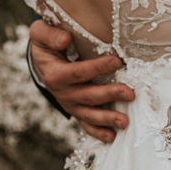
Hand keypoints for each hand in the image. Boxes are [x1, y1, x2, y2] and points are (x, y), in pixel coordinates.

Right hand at [29, 20, 134, 142]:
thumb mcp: (40, 33)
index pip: (79, 72)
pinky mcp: (76, 109)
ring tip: (125, 121)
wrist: (41, 59)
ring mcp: (70, 103)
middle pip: (88, 95)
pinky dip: (98, 132)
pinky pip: (86, 123)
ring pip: (89, 114)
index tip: (118, 60)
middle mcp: (62, 92)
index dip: (98, 67)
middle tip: (130, 93)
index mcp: (55, 74)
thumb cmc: (46, 42)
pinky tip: (112, 137)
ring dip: (107, 118)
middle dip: (110, 94)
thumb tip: (65, 39)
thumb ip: (50, 35)